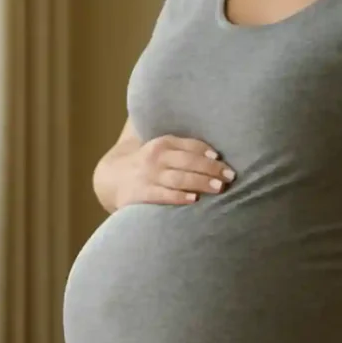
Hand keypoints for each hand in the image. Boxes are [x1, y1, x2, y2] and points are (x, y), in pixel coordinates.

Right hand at [114, 134, 235, 208]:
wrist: (112, 180)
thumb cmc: (148, 165)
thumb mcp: (161, 151)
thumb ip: (184, 150)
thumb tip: (218, 156)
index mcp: (163, 143)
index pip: (190, 145)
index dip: (207, 152)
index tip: (222, 159)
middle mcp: (156, 157)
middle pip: (188, 161)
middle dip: (211, 168)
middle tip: (229, 176)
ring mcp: (149, 175)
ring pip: (179, 178)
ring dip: (201, 182)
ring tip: (219, 187)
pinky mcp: (142, 193)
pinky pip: (164, 195)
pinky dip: (180, 196)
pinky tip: (195, 199)